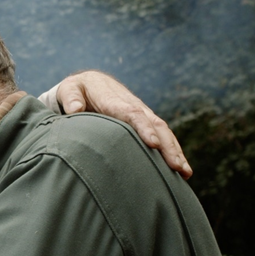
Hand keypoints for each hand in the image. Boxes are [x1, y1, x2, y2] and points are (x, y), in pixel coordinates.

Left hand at [51, 71, 192, 178]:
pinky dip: (173, 151)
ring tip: (185, 173)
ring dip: (175, 151)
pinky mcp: (146, 123)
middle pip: (155, 124)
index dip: (143, 128)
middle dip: (167, 145)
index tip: (152, 144)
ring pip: (163, 131)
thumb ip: (71, 98)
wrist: (93, 82)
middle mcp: (134, 107)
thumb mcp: (70, 90)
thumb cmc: (77, 90)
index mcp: (114, 100)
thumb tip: (75, 109)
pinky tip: (182, 170)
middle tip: (176, 167)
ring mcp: (143, 115)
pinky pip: (163, 136)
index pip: (132, 114)